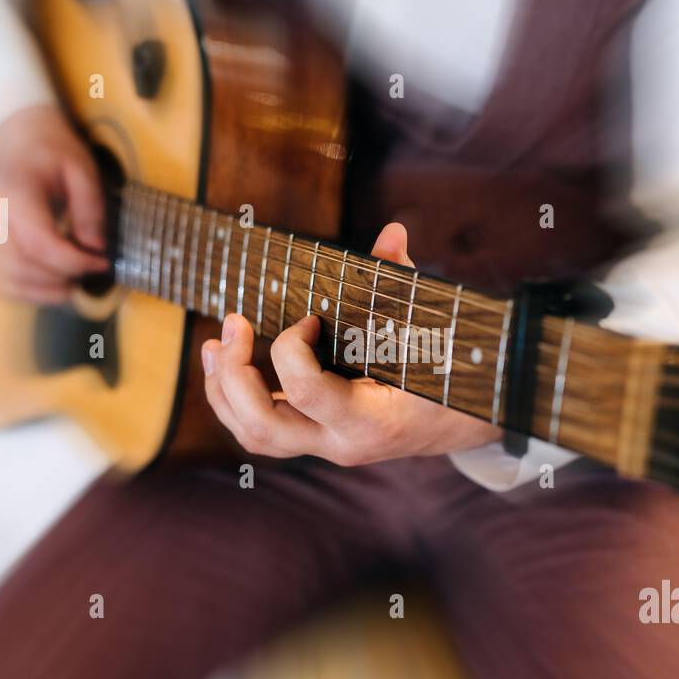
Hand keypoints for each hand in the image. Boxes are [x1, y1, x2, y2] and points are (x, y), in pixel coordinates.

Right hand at [0, 104, 107, 303]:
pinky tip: (58, 285)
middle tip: (91, 269)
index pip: (39, 242)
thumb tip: (94, 248)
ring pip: (9, 281)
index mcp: (16, 193)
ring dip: (47, 291)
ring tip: (77, 279)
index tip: (102, 262)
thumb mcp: (83, 168)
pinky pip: (4, 284)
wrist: (22, 150)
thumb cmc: (54, 158)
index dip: (73, 261)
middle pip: (21, 266)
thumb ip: (90, 207)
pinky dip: (32, 294)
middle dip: (61, 278)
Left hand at [201, 223, 501, 464]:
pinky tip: (228, 361)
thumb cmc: (450, 374)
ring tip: (215, 344)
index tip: (308, 318)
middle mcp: (342, 443)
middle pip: (262, 427)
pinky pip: (260, 431)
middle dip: (235, 374)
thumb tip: (392, 233)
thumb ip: (403, 282)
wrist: (463, 424)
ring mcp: (325, 446)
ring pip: (254, 436)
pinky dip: (235, 397)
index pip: (307, 390)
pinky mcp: (314, 439)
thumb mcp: (433, 331)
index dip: (291, 347)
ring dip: (222, 390)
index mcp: (373, 420)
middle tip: (233, 324)